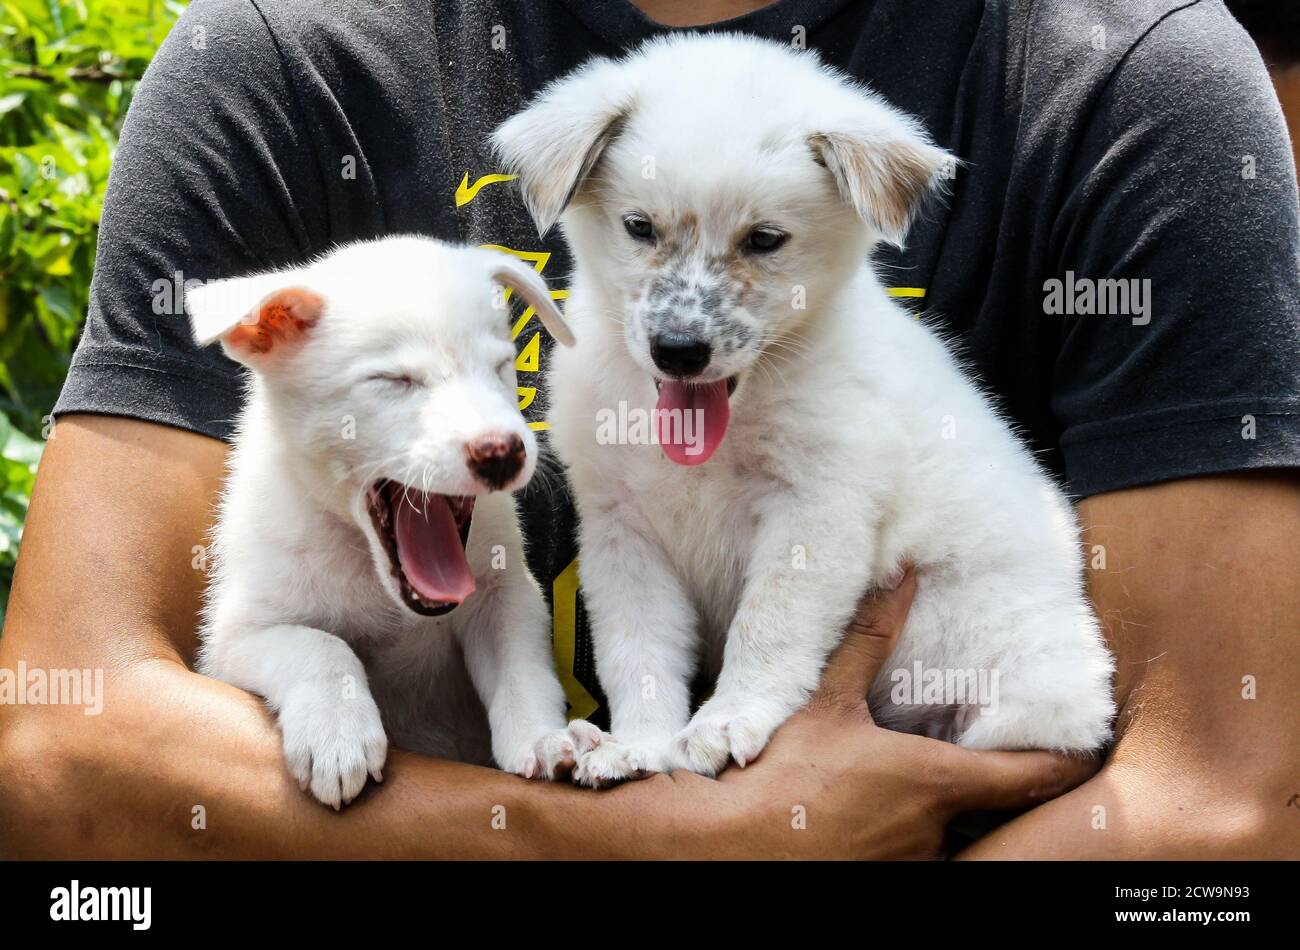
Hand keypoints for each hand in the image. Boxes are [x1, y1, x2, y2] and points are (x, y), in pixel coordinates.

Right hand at [672, 569, 1099, 858]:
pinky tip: (876, 822)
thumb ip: (871, 638)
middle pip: (992, 813)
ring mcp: (913, 869)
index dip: (1063, 763)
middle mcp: (936, 835)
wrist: (727, 844)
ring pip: (950, 840)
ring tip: (910, 792)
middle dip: (986, 789)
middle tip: (983, 761)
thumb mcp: (827, 701)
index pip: (1034, 778)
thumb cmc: (780, 772)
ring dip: (942, 818)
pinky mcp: (888, 887)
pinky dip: (910, 840)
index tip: (1079, 751)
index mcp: (935, 782)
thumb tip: (902, 576)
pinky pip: (916, 860)